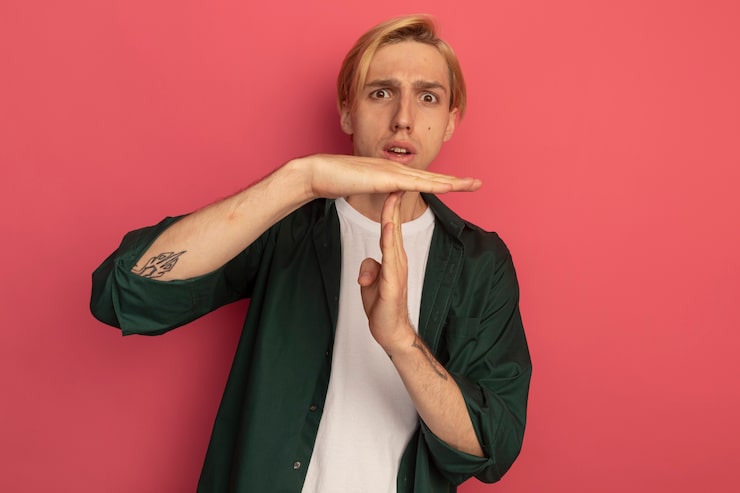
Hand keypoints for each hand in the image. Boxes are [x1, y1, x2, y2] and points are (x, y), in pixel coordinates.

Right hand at [294, 154, 480, 199]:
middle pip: (432, 176)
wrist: (319, 172)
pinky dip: (436, 185)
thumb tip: (380, 194)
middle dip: (456, 181)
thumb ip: (372, 190)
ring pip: (430, 178)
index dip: (441, 181)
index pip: (421, 179)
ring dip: (453, 182)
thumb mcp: (360, 186)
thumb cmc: (334, 180)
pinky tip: (451, 187)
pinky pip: (417, 183)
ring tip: (473, 185)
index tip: (458, 185)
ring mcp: (392, 171)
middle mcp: (395, 168)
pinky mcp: (387, 178)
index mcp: (390, 171)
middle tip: (478, 184)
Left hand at [358, 191, 415, 352]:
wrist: (391, 332)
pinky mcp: (393, 284)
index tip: (388, 185)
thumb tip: (367, 263)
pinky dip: (390, 242)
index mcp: (393, 258)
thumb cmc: (382, 307)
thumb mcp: (371, 284)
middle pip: (394, 226)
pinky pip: (391, 259)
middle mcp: (398, 260)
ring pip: (394, 239)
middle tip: (396, 178)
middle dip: (394, 202)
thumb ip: (369, 268)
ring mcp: (397, 271)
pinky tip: (389, 228)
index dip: (389, 206)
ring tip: (392, 195)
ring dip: (393, 216)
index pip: (390, 227)